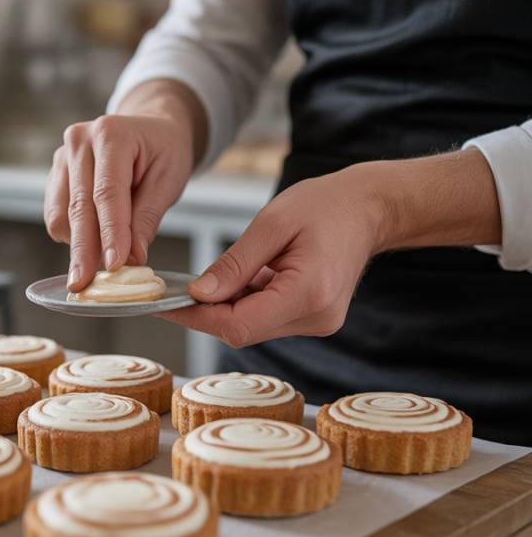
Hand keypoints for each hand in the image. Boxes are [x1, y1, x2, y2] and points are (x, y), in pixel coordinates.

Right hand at [44, 80, 205, 290]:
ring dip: (77, 246)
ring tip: (98, 266)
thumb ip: (147, 218)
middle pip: (78, 206)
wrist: (149, 129)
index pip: (107, 193)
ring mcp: (62, 157)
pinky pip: (56, 215)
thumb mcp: (169, 179)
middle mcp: (79, 141)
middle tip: (85, 283)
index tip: (113, 265)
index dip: (110, 233)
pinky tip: (92, 243)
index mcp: (112, 134)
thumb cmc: (163, 151)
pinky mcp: (55, 175)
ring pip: (61, 215)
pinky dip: (72, 236)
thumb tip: (131, 258)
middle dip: (83, 250)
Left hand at [160, 150, 500, 346]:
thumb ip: (235, 263)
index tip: (165, 303)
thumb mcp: (273, 224)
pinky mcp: (314, 319)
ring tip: (219, 275)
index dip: (197, 316)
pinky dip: (246, 302)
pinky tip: (243, 279)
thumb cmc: (326, 206)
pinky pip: (266, 319)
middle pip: (242, 330)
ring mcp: (317, 323)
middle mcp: (316, 318)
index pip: (238, 324)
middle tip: (177, 289)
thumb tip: (200, 293)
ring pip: (251, 327)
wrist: (371, 208)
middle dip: (207, 311)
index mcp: (308, 294)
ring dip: (226, 306)